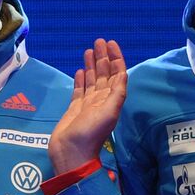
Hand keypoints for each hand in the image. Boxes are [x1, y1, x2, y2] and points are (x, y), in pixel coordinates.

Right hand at [48, 38, 127, 174]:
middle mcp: (101, 100)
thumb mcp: (109, 113)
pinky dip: (81, 79)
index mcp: (111, 100)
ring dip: (92, 65)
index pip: (116, 75)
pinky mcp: (75, 108)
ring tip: (89, 50)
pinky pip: (79, 90)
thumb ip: (117, 93)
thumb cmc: (90, 134)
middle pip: (104, 74)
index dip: (116, 59)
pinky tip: (81, 70)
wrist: (71, 153)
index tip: (111, 44)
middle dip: (103, 57)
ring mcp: (87, 104)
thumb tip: (123, 73)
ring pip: (92, 80)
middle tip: (99, 41)